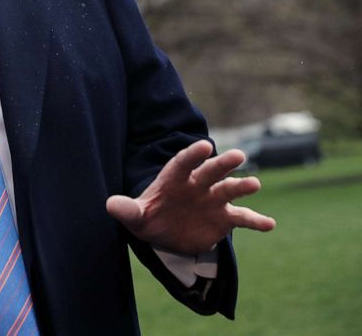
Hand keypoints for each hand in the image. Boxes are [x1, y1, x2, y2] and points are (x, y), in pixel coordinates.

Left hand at [106, 140, 275, 254]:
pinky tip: (270, 224)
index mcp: (173, 179)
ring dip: (242, 186)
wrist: (165, 234)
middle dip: (222, 164)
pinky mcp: (224, 218)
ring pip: (229, 189)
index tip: (204, 146)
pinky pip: (242, 217)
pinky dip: (256, 220)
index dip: (192, 154)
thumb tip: (110, 204)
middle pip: (210, 171)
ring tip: (254, 184)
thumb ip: (126, 210)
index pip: (183, 163)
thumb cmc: (149, 218)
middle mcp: (196, 185)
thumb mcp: (135, 216)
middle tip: (238, 155)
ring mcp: (212, 200)